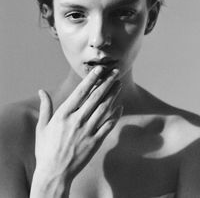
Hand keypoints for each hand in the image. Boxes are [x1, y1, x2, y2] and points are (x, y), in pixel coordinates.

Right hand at [35, 66, 122, 185]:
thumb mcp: (42, 127)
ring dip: (113, 95)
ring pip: (104, 109)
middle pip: (96, 97)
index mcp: (64, 114)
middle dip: (107, 82)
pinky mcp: (95, 142)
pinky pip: (108, 125)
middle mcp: (77, 120)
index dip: (91, 79)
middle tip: (115, 72)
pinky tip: (120, 106)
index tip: (99, 69)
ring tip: (119, 84)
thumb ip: (45, 107)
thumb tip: (41, 90)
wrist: (54, 174)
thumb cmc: (46, 149)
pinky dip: (115, 115)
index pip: (81, 92)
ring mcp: (87, 131)